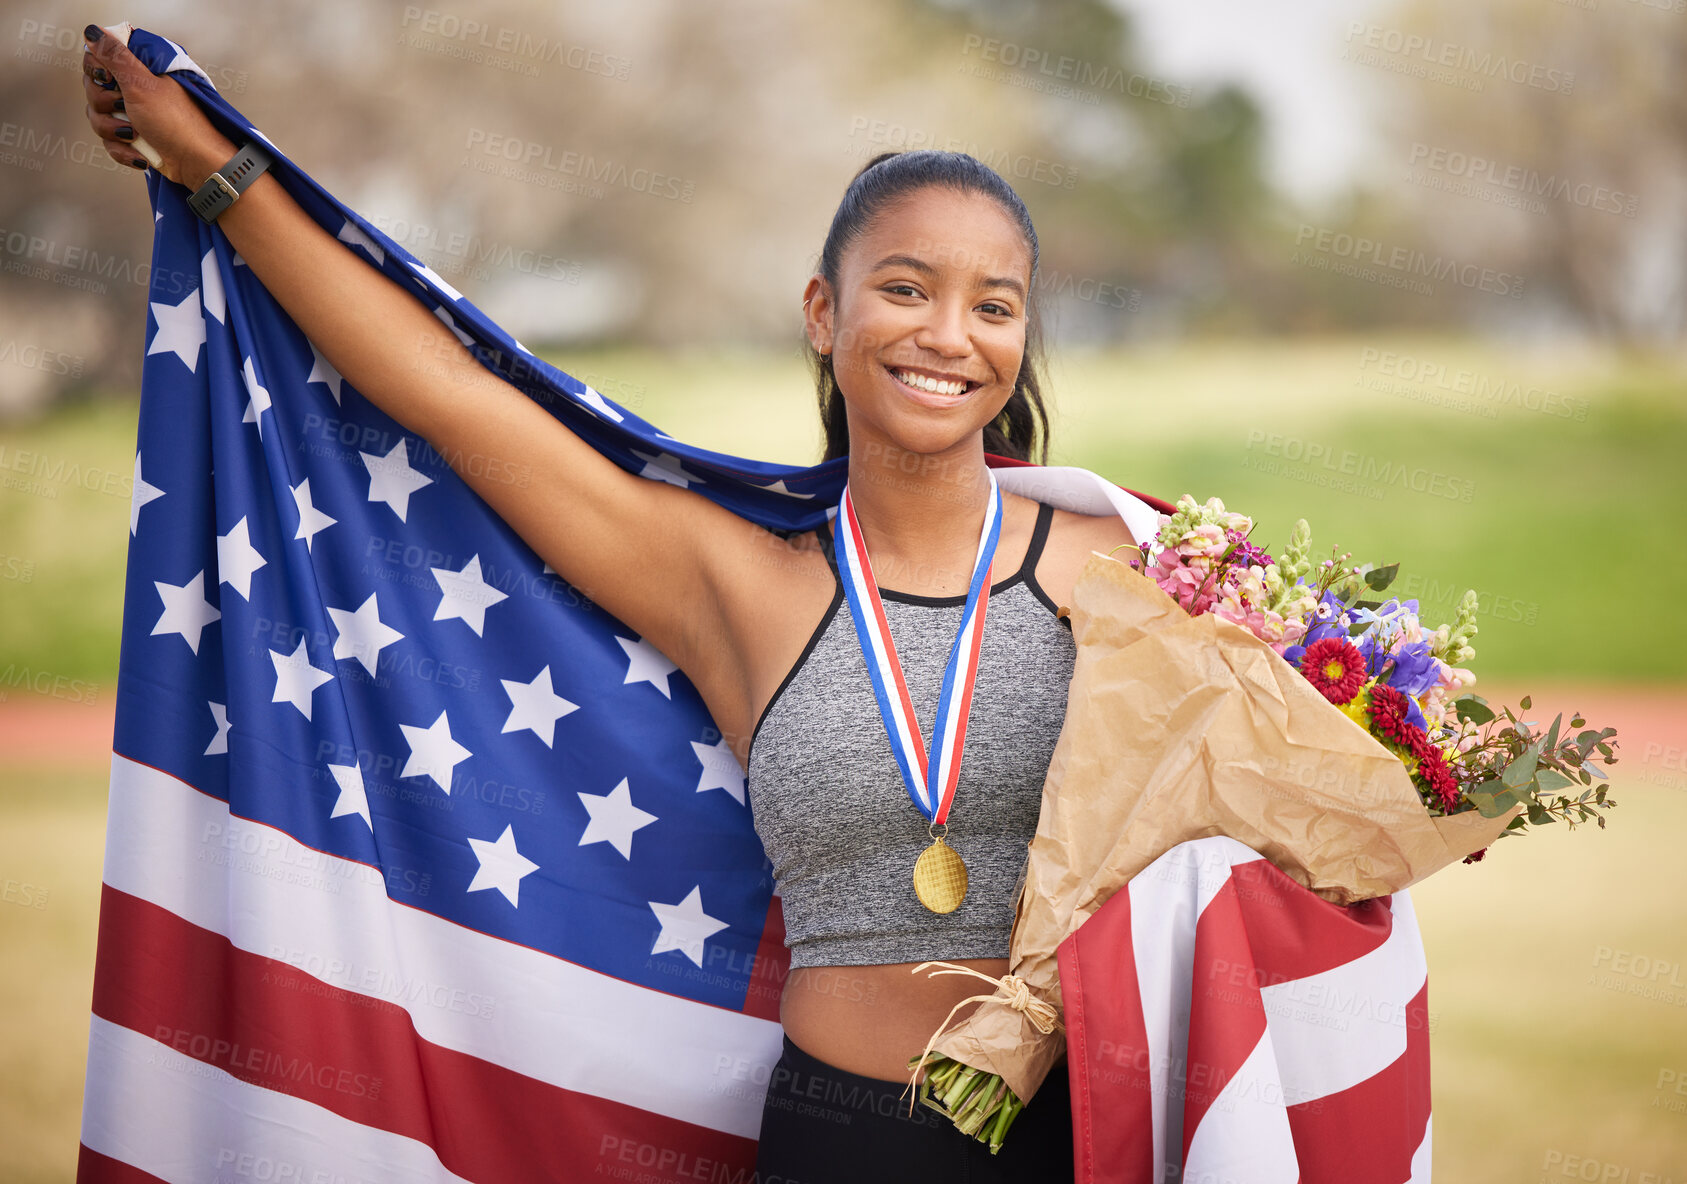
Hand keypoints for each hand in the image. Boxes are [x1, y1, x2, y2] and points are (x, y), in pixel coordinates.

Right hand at [80, 23, 234, 188]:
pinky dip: (122, 151)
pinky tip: (140, 156)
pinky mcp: (135, 137)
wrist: (198, 165)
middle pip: (93, 89)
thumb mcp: (142, 84)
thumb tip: (93, 30)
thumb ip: (115, 57)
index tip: (108, 79)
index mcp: (141, 70)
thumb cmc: (176, 123)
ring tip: (134, 135)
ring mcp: (134, 113)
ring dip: (112, 130)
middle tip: (122, 107)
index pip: (98, 59)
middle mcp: (136, 89)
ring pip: (98, 117)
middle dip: (103, 105)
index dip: (97, 70)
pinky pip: (110, 141)